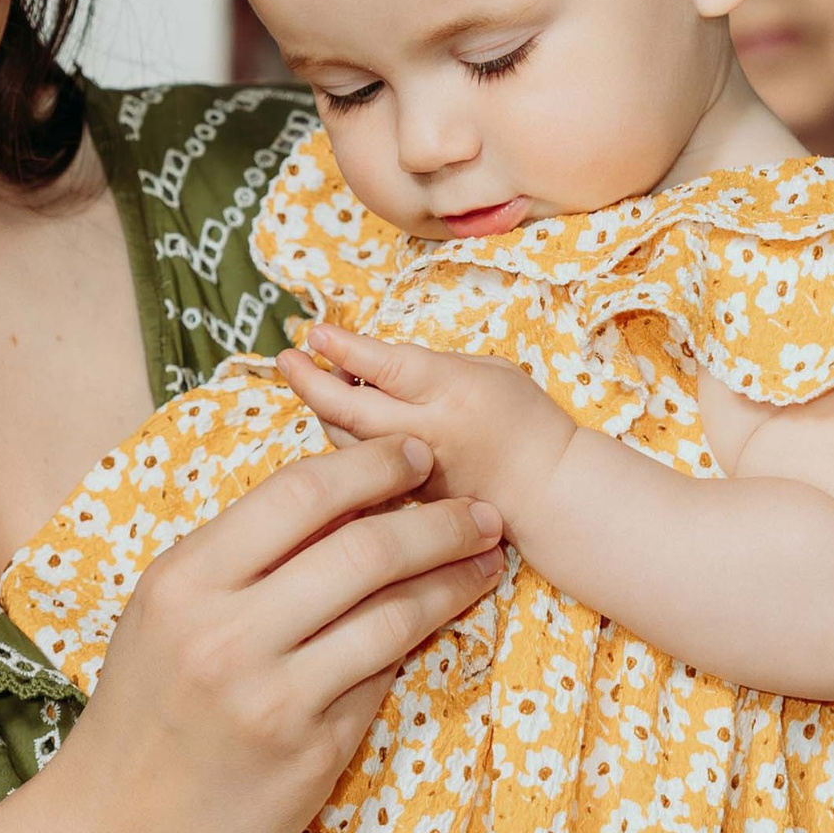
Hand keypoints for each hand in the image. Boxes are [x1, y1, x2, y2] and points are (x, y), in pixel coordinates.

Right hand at [46, 433, 504, 832]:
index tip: (418, 455)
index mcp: (185, 581)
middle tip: (480, 509)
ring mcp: (271, 697)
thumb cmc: (143, 714)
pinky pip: (382, 678)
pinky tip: (443, 621)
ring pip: (391, 614)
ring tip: (487, 559)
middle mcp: (225, 633)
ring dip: (452, 579)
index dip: (372, 465)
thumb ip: (238, 559)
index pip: (299, 493)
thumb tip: (339, 494)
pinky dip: (418, 642)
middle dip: (437, 519)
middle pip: (362, 548)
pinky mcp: (309, 753)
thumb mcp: (165, 617)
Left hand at [279, 324, 571, 525]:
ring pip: (346, 440)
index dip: (346, 350)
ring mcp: (411, 471)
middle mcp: (425, 433)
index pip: (388, 369)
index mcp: (452, 393)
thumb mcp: (489, 371)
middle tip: (286, 358)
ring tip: (313, 377)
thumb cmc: (526, 420)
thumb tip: (375, 364)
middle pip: (350, 410)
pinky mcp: (406, 499)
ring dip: (324, 407)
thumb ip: (431, 368)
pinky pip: (360, 467)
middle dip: (310, 383)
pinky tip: (339, 416)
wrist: (548, 492)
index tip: (315, 333)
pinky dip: (343, 438)